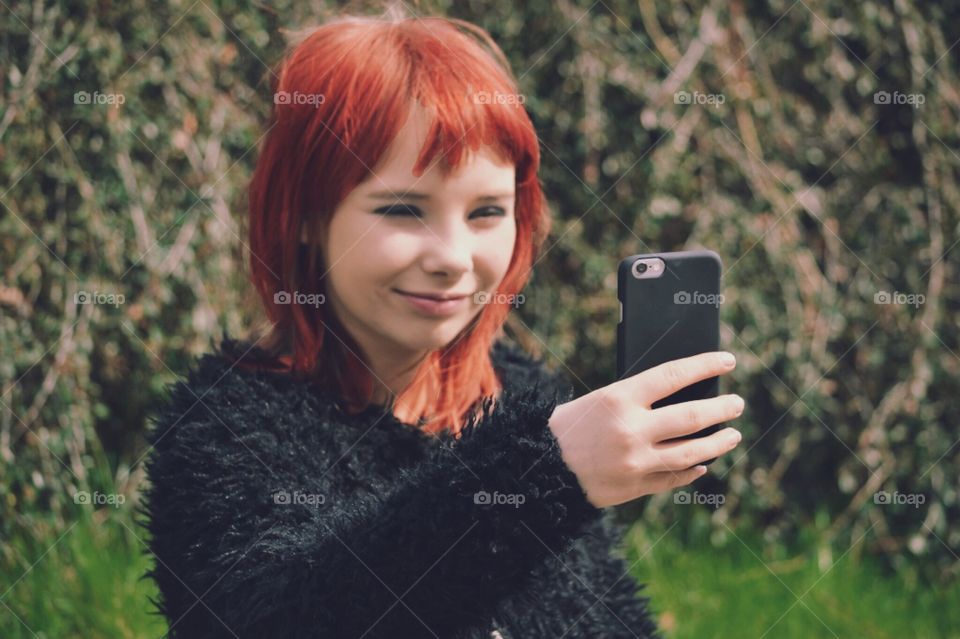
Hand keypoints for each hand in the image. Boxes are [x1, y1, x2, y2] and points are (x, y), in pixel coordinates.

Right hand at [547, 351, 743, 507]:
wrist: (539, 466)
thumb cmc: (569, 426)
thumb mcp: (600, 399)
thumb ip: (638, 398)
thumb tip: (684, 397)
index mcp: (619, 398)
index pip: (674, 375)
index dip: (706, 366)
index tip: (728, 361)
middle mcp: (631, 430)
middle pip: (691, 417)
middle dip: (721, 409)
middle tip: (737, 404)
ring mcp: (635, 461)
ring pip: (691, 452)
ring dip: (717, 443)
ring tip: (732, 435)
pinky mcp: (634, 486)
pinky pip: (673, 478)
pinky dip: (691, 470)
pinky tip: (702, 463)